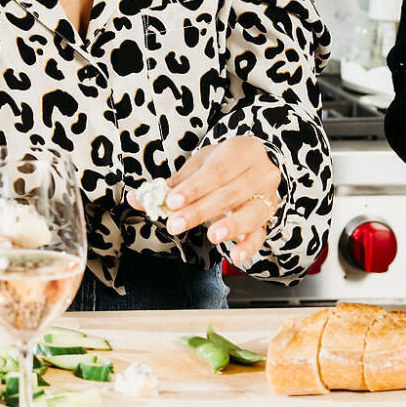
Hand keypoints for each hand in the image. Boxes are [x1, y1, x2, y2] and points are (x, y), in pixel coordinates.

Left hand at [129, 136, 280, 268]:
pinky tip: (236, 255)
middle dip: (200, 210)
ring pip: (251, 213)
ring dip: (230, 225)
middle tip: (176, 224)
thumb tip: (137, 199)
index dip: (194, 188)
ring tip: (211, 236)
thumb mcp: (199, 166)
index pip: (217, 171)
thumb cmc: (222, 164)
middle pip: (230, 193)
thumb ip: (171, 184)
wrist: (253, 165)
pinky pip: (261, 234)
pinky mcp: (268, 219)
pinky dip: (249, 246)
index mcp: (243, 151)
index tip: (171, 201)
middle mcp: (261, 172)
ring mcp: (268, 197)